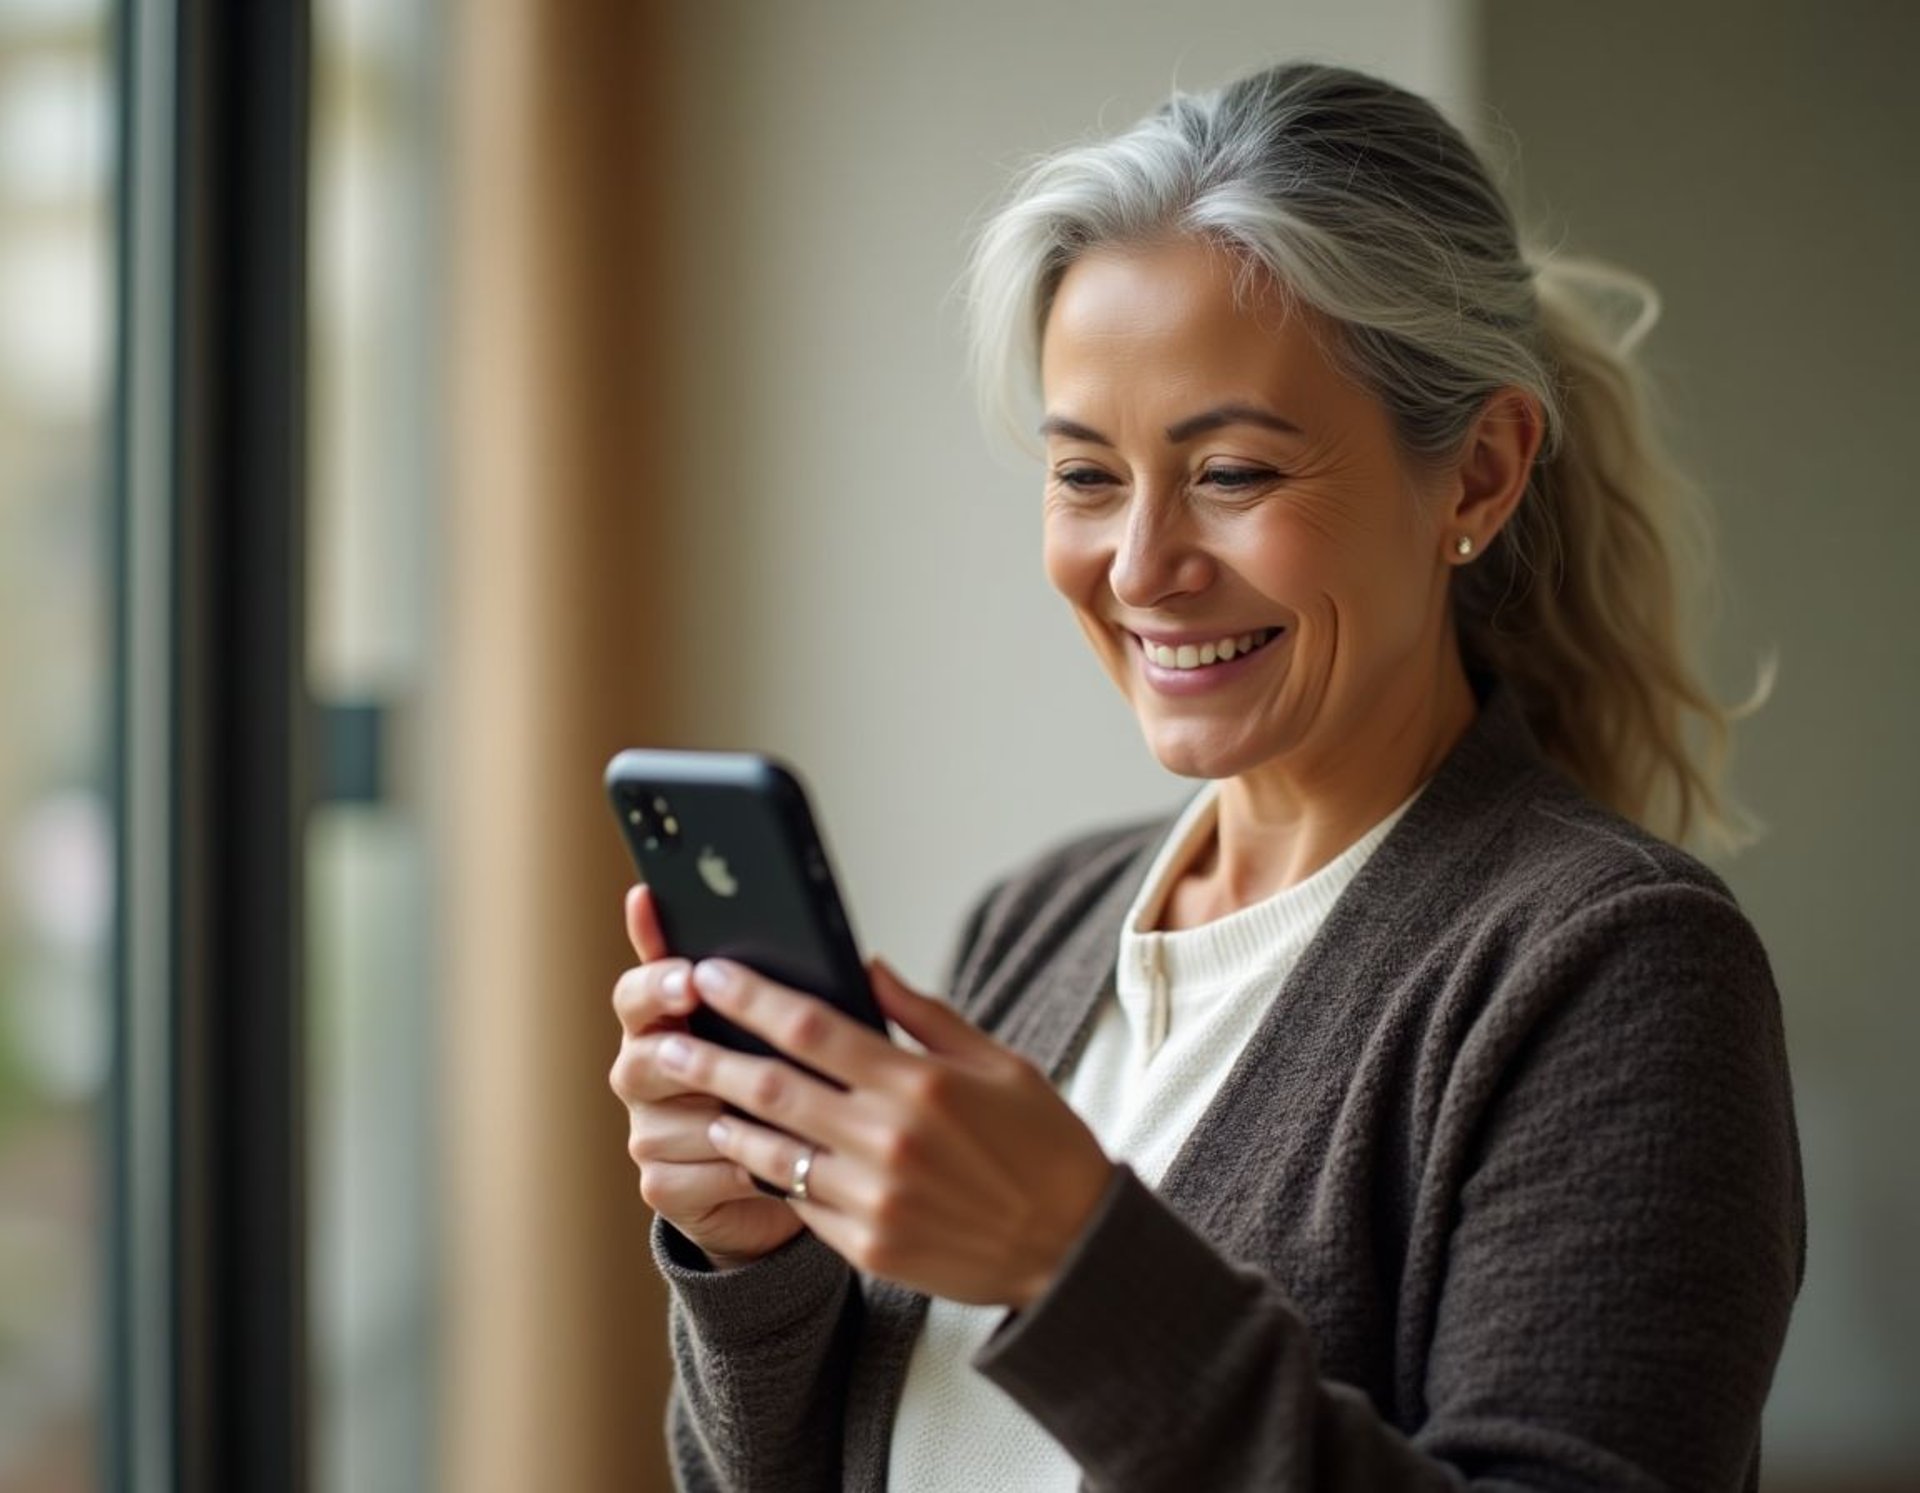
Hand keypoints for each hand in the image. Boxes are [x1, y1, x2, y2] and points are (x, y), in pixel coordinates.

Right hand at [608, 885, 804, 1267]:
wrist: (784, 1172)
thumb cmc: (787, 1086)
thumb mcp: (787, 1035)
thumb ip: (781, 996)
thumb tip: (841, 955)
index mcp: (664, 1024)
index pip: (635, 994)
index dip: (657, 983)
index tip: (692, 977)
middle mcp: (643, 1075)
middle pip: (642, 1058)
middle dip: (690, 1054)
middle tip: (723, 1054)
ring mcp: (648, 1133)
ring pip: (678, 1123)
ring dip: (732, 1122)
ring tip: (786, 1119)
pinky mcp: (662, 1185)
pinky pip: (696, 1175)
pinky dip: (741, 1169)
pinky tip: (778, 1166)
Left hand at [655, 956, 1115, 1308]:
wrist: (1071, 1249)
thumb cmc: (1042, 1144)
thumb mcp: (999, 1063)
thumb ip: (924, 1014)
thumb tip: (866, 964)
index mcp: (920, 1083)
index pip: (811, 1027)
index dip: (751, 997)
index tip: (710, 974)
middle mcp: (888, 1140)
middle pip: (772, 1086)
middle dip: (708, 1056)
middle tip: (664, 1037)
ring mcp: (873, 1199)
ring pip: (772, 1151)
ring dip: (725, 1119)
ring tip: (695, 1096)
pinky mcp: (867, 1247)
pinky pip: (799, 1203)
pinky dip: (768, 1172)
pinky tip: (748, 1150)